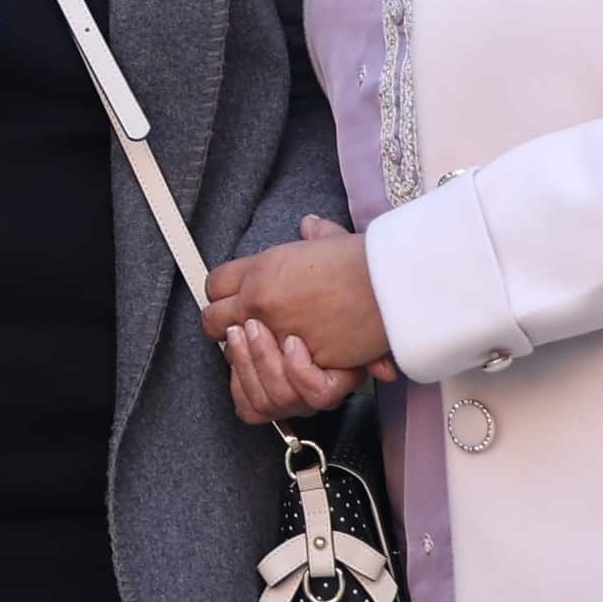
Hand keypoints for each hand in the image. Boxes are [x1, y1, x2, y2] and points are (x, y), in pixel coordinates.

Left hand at [205, 218, 396, 397]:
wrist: (391, 284)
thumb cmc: (366, 261)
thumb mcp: (331, 239)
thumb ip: (314, 236)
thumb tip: (309, 225)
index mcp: (261, 269)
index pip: (216, 283)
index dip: (222, 294)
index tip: (233, 302)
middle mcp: (260, 301)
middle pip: (211, 319)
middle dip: (222, 326)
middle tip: (239, 330)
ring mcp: (275, 332)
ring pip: (231, 352)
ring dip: (242, 354)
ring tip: (259, 350)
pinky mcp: (298, 359)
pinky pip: (263, 375)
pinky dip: (269, 374)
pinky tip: (282, 365)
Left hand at [220, 319, 370, 424]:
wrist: (291, 323)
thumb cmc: (322, 323)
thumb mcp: (348, 330)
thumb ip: (371, 350)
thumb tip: (387, 371)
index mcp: (334, 384)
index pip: (320, 394)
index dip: (301, 370)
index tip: (291, 339)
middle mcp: (309, 401)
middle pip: (284, 396)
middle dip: (263, 357)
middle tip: (252, 325)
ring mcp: (284, 406)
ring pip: (261, 400)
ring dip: (245, 362)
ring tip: (238, 332)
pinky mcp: (258, 406)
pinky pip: (245, 405)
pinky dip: (236, 378)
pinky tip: (234, 353)